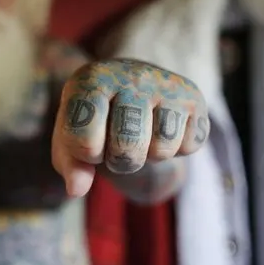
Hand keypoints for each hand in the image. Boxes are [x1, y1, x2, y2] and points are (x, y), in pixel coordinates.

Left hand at [52, 59, 209, 196]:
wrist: (132, 86)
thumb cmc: (97, 118)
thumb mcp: (72, 136)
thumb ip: (70, 163)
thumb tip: (77, 189)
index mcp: (93, 80)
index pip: (85, 139)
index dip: (87, 154)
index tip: (90, 140)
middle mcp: (132, 75)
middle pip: (127, 148)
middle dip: (120, 160)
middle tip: (119, 144)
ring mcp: (166, 84)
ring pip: (162, 149)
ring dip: (150, 155)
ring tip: (143, 135)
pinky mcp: (193, 97)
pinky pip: (189, 146)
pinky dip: (177, 149)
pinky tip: (164, 129)